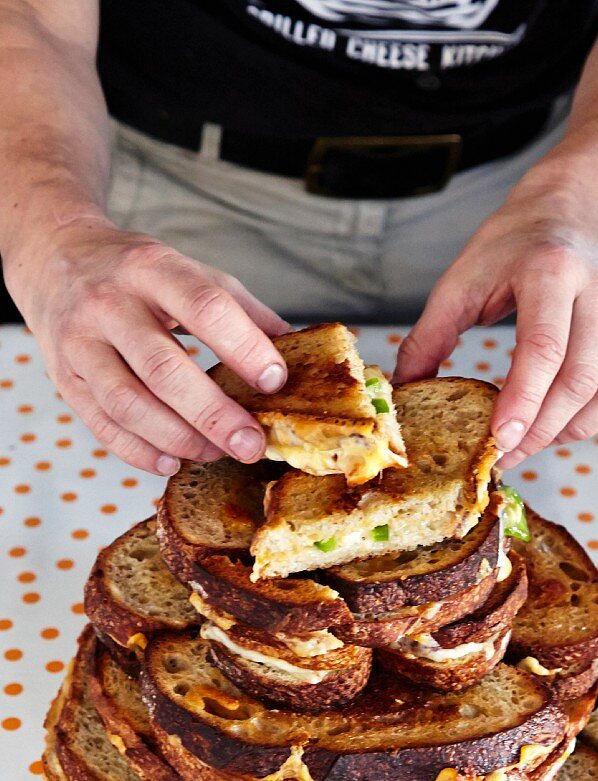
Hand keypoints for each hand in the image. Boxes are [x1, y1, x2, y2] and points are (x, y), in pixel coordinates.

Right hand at [6, 216, 291, 473]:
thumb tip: (297, 347)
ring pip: (128, 404)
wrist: (55, 256)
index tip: (276, 381)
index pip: (204, 306)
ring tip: (216, 453)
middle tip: (251, 443)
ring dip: (178, 438)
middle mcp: (110, 304)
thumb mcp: (188, 270)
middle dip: (214, 414)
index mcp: (153, 268)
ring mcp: (81, 343)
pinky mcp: (64, 377)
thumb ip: (242, 309)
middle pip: (164, 368)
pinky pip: (102, 424)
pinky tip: (173, 460)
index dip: (243, 346)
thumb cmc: (137, 272)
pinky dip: (139, 451)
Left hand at [394, 197, 597, 467]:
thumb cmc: (507, 250)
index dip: (522, 403)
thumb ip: (430, 335)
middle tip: (507, 454)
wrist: (563, 212)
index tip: (498, 442)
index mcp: (549, 271)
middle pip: (580, 380)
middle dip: (541, 429)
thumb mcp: (460, 280)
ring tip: (542, 436)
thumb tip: (405, 390)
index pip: (542, 350)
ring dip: (580, 426)